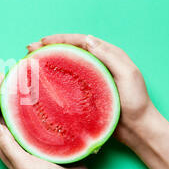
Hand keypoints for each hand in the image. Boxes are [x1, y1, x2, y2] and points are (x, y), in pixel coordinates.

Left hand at [0, 73, 110, 168]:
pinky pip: (37, 115)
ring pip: (19, 111)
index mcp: (6, 148)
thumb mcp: (25, 167)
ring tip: (20, 76)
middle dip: (1, 92)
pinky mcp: (46, 135)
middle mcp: (16, 141)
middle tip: (6, 72)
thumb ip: (9, 148)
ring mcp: (31, 138)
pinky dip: (35, 102)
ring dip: (17, 94)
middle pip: (3, 111)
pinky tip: (41, 90)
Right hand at [27, 34, 152, 147]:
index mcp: (108, 55)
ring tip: (31, 60)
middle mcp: (97, 63)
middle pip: (70, 50)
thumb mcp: (128, 75)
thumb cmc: (136, 103)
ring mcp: (90, 78)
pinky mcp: (85, 93)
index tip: (43, 41)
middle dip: (49, 47)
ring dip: (49, 59)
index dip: (60, 39)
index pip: (81, 41)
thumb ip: (110, 56)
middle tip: (30, 49)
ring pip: (66, 63)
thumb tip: (87, 40)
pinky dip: (53, 76)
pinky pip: (67, 80)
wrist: (138, 129)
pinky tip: (42, 79)